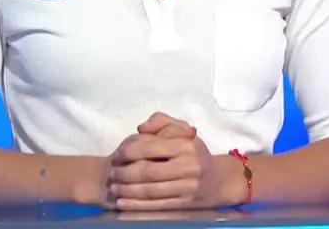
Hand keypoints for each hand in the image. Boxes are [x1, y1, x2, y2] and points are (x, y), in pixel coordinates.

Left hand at [107, 113, 236, 210]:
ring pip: (150, 191)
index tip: (116, 155)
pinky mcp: (184, 205)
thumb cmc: (194, 152)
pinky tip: (123, 203)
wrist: (217, 181)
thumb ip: (161, 121)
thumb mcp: (182, 130)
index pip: (150, 148)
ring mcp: (187, 188)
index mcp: (186, 145)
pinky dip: (137, 206)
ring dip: (127, 191)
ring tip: (113, 188)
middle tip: (111, 175)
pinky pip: (156, 206)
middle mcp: (189, 166)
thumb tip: (141, 128)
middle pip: (147, 172)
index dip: (128, 152)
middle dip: (124, 174)